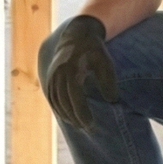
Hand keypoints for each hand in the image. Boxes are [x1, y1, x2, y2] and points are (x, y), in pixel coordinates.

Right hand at [41, 15, 119, 131]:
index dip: (82, 113)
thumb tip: (112, 100)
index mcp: (71, 69)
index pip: (75, 96)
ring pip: (56, 101)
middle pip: (64, 102)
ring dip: (66, 115)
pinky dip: (59, 108)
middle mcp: (59, 73)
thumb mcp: (105, 62)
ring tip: (79, 125)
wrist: (77, 35)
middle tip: (88, 129)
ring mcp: (52, 75)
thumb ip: (108, 80)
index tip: (91, 125)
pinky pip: (52, 97)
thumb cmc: (94, 50)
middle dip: (75, 118)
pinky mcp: (50, 77)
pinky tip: (68, 116)